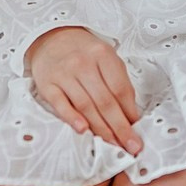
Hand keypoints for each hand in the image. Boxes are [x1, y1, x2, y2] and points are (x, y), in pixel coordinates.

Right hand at [28, 25, 141, 154]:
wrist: (50, 38)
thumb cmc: (83, 53)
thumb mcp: (106, 58)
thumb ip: (118, 82)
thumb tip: (131, 116)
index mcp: (103, 55)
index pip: (120, 88)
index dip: (130, 113)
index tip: (137, 131)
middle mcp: (83, 63)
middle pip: (105, 101)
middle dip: (120, 127)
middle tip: (131, 147)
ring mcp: (64, 74)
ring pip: (86, 106)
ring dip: (101, 129)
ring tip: (114, 145)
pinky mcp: (47, 85)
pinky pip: (61, 104)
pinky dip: (72, 118)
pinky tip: (83, 130)